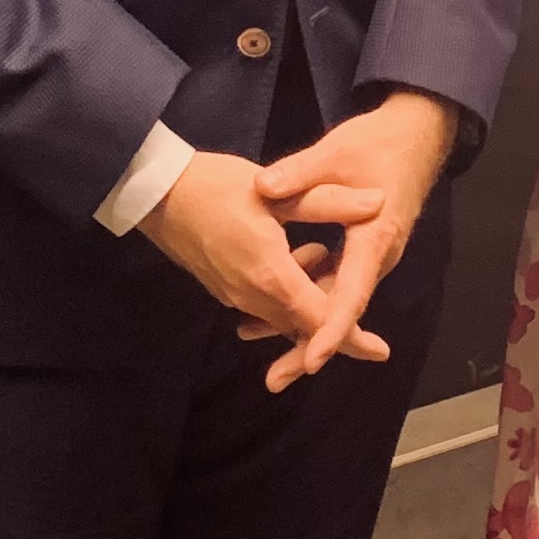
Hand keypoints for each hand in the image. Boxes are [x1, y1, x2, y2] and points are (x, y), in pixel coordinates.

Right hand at [139, 149, 390, 367]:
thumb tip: (378, 202)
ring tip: (324, 255)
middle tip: (368, 326)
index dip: (353, 337)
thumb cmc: (215, 187)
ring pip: (284, 317)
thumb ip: (328, 201)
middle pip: (304, 328)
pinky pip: (265, 306)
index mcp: (271, 276)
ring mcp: (234, 296)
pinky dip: (289, 293)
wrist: (157, 193)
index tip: (381, 352)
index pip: (321, 319)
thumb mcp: (276, 191)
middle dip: (335, 327)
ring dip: (310, 302)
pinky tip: (297, 255)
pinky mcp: (223, 288)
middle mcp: (253, 296)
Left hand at [250, 89, 457, 389]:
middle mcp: (377, 257)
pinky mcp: (361, 252)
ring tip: (260, 350)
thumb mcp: (336, 152)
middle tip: (275, 379)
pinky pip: (335, 285)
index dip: (331, 329)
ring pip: (336, 301)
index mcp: (375, 237)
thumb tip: (262, 188)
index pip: (352, 293)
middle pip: (343, 311)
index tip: (312, 360)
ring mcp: (370, 257)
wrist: (416, 136)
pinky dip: (306, 298)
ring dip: (303, 326)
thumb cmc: (380, 143)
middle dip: (310, 345)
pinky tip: (271, 310)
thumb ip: (300, 172)